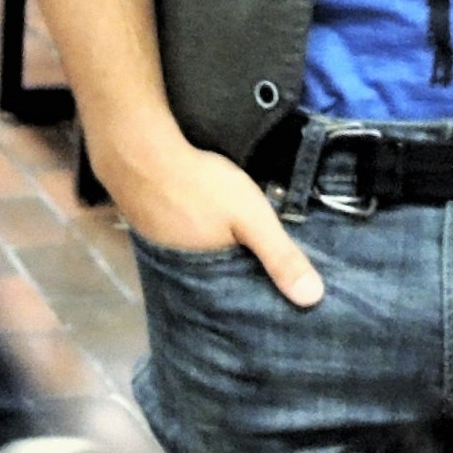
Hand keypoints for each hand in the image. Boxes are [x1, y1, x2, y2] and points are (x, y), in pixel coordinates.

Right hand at [112, 137, 323, 307]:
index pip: (237, 296)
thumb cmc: (201, 187)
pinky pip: (179, 235)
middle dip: (237, 273)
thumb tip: (313, 299)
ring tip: (239, 247)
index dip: (257, 292)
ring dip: (214, 251)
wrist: (139, 152)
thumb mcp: (251, 218)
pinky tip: (203, 221)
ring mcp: (160, 246)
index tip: (280, 294)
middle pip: (216, 277)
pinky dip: (194, 231)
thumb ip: (280, 255)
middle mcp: (179, 271)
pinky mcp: (148, 224)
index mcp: (205, 277)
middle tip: (263, 267)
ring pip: (197, 256)